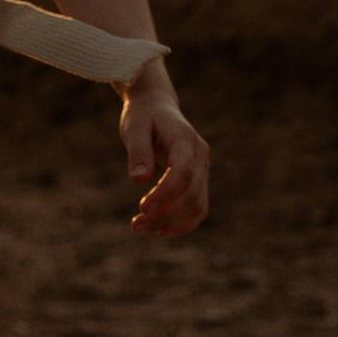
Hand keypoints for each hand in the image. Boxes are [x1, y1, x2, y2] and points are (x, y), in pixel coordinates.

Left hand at [122, 76, 209, 236]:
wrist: (156, 105)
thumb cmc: (142, 116)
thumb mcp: (134, 128)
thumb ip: (138, 152)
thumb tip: (139, 180)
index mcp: (185, 139)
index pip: (182, 172)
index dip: (165, 193)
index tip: (142, 208)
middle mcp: (200, 155)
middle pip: (192, 193)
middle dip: (165, 215)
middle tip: (136, 226)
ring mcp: (203, 167)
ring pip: (198, 204)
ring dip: (172, 222)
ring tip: (141, 228)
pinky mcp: (199, 177)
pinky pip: (199, 206)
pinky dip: (184, 222)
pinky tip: (161, 232)